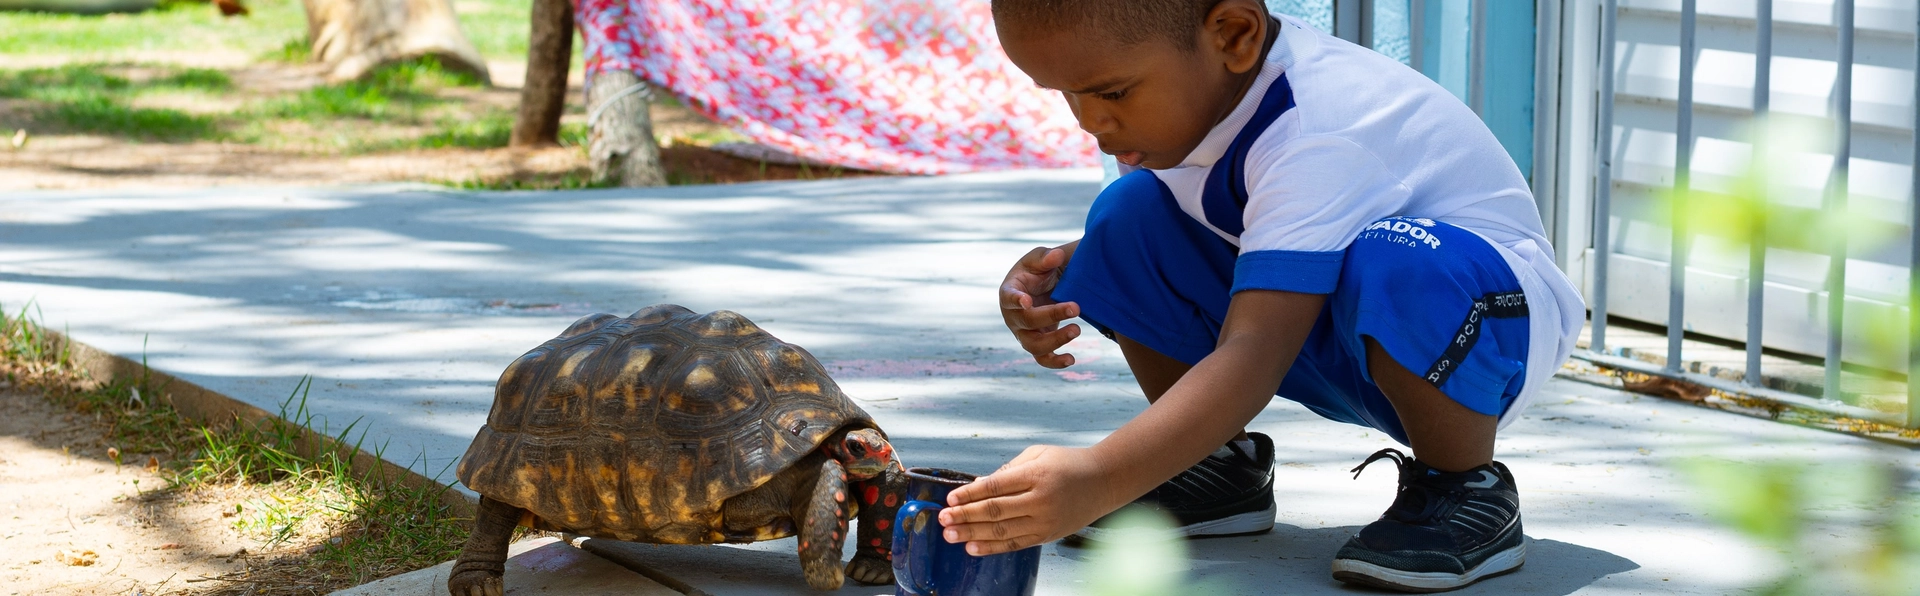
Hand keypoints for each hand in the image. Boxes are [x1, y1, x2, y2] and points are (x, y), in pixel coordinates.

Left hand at [936, 445, 1115, 555]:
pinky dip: (992, 547)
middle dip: (965, 515)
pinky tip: (972, 547)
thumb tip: (978, 485)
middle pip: (995, 511)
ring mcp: (1045, 520)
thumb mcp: (1038, 454)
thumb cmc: (1068, 463)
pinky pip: (1015, 544)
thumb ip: (1008, 470)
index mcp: (1036, 474)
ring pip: (1002, 531)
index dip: (970, 493)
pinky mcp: (1048, 535)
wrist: (1104, 481)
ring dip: (972, 533)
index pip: (995, 486)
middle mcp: (1041, 500)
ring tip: (950, 535)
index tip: (950, 498)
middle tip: (943, 518)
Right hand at [1001, 243, 1081, 368]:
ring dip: (1055, 340)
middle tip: (1075, 307)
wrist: (1043, 287)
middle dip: (1051, 315)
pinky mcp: (1036, 344)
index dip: (1016, 301)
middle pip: (1027, 322)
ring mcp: (1023, 333)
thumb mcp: (1039, 258)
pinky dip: (1055, 362)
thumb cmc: (1037, 271)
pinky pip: (1042, 359)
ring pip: (1033, 345)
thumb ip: (1046, 257)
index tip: (1026, 301)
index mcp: (1009, 293)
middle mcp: (1013, 316)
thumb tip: (1056, 256)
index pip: (1008, 298)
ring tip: (1077, 329)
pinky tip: (1071, 359)